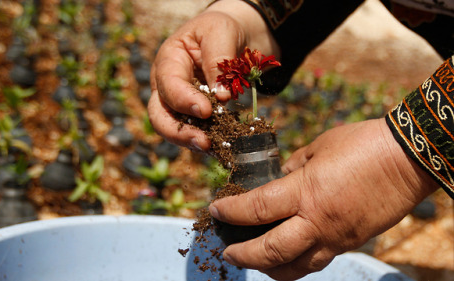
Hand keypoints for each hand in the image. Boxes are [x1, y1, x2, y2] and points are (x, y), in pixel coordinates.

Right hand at [148, 0, 278, 150]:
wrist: (232, 37)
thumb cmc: (221, 29)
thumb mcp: (220, 32)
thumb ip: (218, 61)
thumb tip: (220, 96)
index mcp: (168, 61)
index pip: (169, 85)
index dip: (184, 100)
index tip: (207, 111)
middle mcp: (166, 85)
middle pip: (159, 115)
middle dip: (178, 132)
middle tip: (204, 142)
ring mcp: (178, 103)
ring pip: (174, 129)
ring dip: (193, 141)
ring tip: (215, 148)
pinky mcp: (193, 115)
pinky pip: (195, 132)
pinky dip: (207, 141)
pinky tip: (222, 147)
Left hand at [209, 118, 437, 280]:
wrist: (408, 160)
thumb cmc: (362, 144)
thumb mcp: (319, 148)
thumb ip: (293, 167)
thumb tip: (278, 178)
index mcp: (305, 191)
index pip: (257, 209)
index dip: (231, 212)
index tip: (215, 210)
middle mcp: (317, 222)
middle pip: (271, 251)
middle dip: (243, 254)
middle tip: (227, 250)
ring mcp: (336, 238)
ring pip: (295, 268)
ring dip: (268, 269)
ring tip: (254, 261)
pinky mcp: (350, 243)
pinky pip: (317, 261)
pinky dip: (296, 264)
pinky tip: (288, 256)